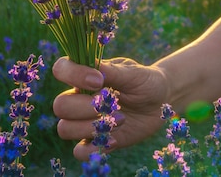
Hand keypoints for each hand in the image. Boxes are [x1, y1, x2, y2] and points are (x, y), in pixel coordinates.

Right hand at [52, 56, 168, 159]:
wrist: (160, 102)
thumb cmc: (145, 82)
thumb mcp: (133, 73)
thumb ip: (113, 72)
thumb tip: (95, 70)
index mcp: (85, 75)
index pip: (61, 69)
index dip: (74, 75)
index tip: (99, 81)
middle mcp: (79, 97)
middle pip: (60, 105)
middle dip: (86, 108)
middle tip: (114, 106)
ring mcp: (84, 120)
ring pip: (65, 128)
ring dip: (91, 127)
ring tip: (120, 120)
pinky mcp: (95, 140)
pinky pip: (79, 151)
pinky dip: (93, 148)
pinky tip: (114, 139)